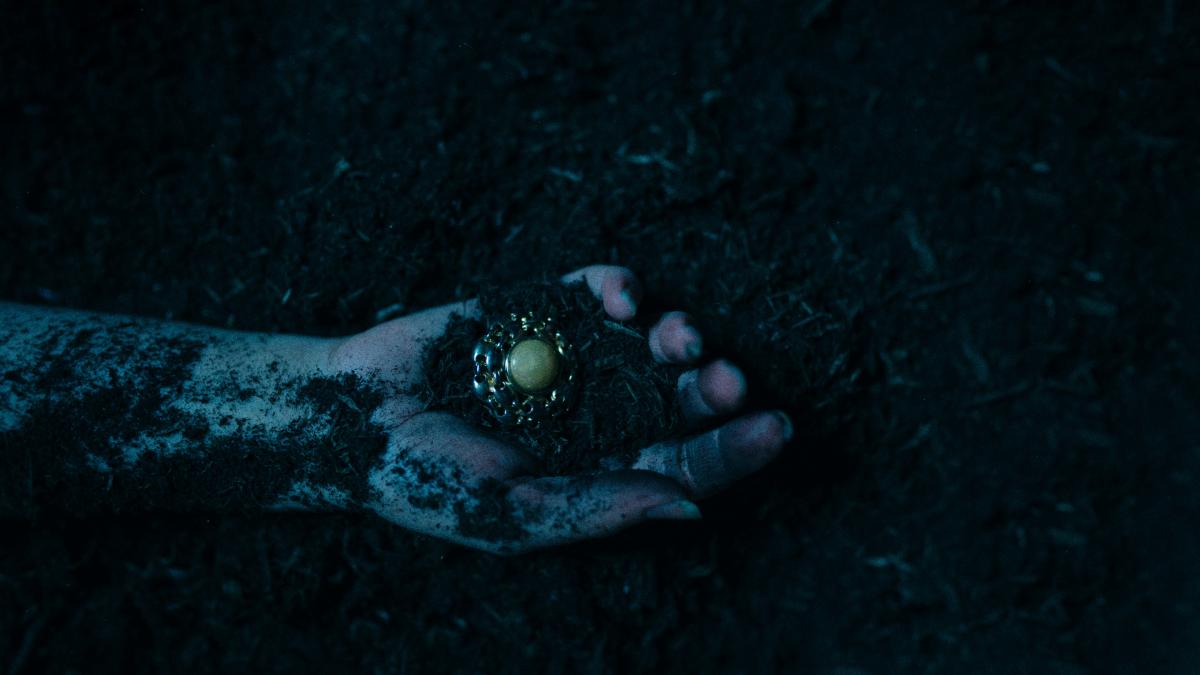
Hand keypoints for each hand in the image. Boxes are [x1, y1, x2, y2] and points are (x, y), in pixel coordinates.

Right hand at [329, 265, 792, 553]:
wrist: (348, 413)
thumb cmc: (427, 479)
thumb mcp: (511, 514)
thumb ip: (598, 508)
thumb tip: (691, 509)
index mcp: (600, 473)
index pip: (683, 466)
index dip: (731, 450)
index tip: (773, 427)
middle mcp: (597, 415)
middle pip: (676, 401)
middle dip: (709, 388)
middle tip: (727, 378)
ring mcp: (572, 357)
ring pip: (647, 342)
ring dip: (675, 334)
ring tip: (680, 334)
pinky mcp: (541, 307)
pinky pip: (593, 290)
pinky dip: (617, 285)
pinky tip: (626, 295)